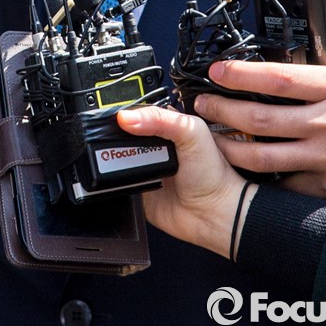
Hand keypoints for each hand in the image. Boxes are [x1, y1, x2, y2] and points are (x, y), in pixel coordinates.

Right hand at [116, 107, 253, 257]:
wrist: (213, 215)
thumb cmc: (213, 173)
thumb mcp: (191, 132)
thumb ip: (161, 119)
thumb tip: (127, 117)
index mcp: (166, 124)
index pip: (137, 110)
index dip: (125, 112)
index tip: (117, 118)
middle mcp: (152, 144)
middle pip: (121, 133)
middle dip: (116, 137)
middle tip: (125, 144)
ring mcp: (143, 167)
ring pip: (114, 156)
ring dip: (112, 158)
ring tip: (125, 162)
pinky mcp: (136, 189)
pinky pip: (115, 181)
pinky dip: (112, 179)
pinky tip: (118, 177)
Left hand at [196, 59, 325, 203]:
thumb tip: (290, 59)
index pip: (276, 78)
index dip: (239, 73)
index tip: (216, 71)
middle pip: (259, 117)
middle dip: (221, 109)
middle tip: (201, 104)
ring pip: (262, 155)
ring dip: (229, 145)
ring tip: (212, 137)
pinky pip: (284, 181)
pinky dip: (261, 175)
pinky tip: (244, 167)